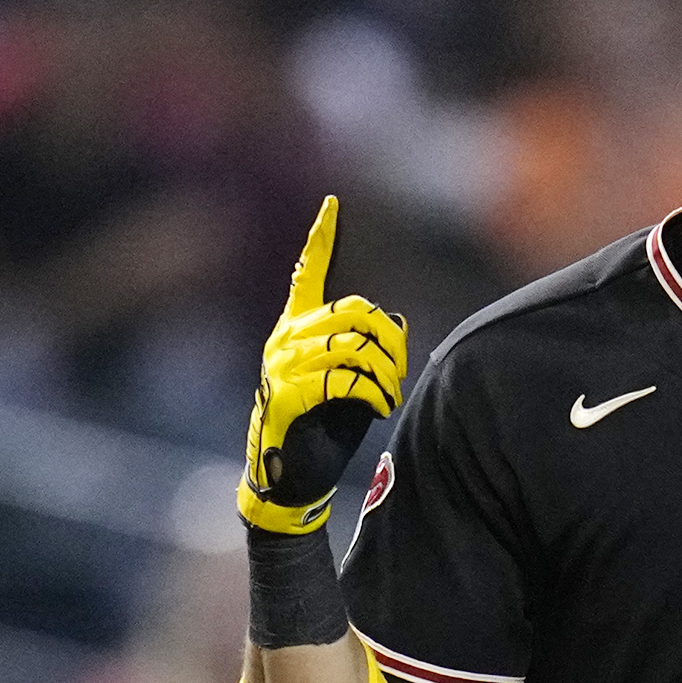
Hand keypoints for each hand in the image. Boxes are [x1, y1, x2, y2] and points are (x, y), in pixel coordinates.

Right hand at [241, 196, 407, 533]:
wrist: (291, 478)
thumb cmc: (322, 428)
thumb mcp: (351, 379)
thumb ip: (368, 348)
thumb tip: (397, 323)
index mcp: (297, 328)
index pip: (308, 273)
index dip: (321, 239)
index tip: (332, 204)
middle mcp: (286, 338)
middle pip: (354, 311)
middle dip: (389, 339)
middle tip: (398, 371)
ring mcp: (284, 365)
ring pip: (353, 345)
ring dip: (385, 371)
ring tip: (389, 394)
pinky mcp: (289, 394)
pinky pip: (343, 379)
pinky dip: (372, 392)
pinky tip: (380, 406)